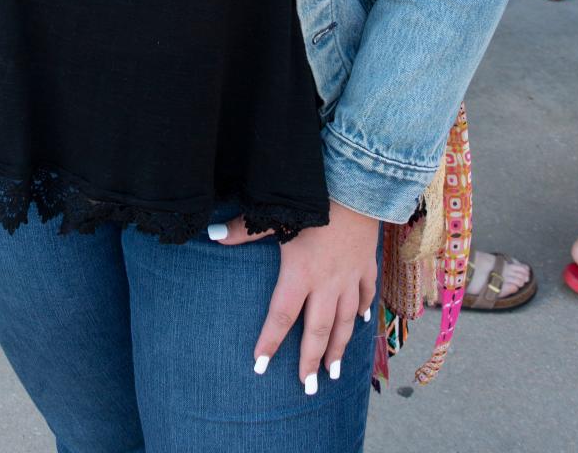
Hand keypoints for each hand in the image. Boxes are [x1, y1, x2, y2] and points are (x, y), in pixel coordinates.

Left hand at [215, 200, 378, 390]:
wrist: (358, 188)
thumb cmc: (315, 202)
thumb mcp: (277, 215)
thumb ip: (244, 230)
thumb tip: (211, 234)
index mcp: (301, 275)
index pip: (281, 317)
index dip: (270, 342)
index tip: (260, 366)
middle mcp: (327, 284)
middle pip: (318, 330)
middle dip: (312, 361)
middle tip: (309, 388)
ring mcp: (350, 277)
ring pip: (346, 321)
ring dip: (340, 347)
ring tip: (334, 372)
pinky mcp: (366, 265)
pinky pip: (366, 294)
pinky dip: (365, 311)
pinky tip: (364, 323)